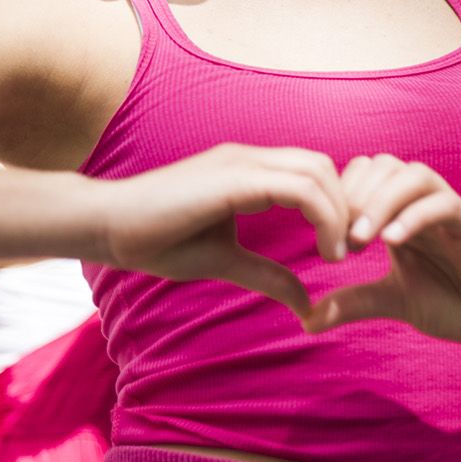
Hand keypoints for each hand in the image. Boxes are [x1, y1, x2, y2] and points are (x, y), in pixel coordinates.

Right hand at [100, 143, 348, 318]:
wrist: (109, 226)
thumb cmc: (157, 240)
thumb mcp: (224, 261)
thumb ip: (266, 275)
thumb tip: (306, 303)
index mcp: (248, 171)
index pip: (311, 173)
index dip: (335, 208)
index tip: (341, 252)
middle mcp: (249, 158)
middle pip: (323, 166)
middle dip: (347, 207)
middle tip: (351, 253)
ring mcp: (241, 162)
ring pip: (317, 171)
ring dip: (340, 213)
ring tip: (340, 255)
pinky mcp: (233, 177)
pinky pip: (297, 187)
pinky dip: (323, 216)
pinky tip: (325, 252)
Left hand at [301, 155, 460, 359]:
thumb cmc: (452, 306)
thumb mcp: (392, 301)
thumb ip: (353, 302)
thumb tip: (305, 319)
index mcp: (400, 212)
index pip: (364, 174)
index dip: (339, 196)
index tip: (326, 238)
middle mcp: (423, 203)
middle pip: (384, 164)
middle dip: (356, 194)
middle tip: (342, 237)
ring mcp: (451, 210)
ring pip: (414, 175)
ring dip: (382, 200)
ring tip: (361, 238)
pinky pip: (445, 204)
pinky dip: (414, 217)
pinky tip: (392, 243)